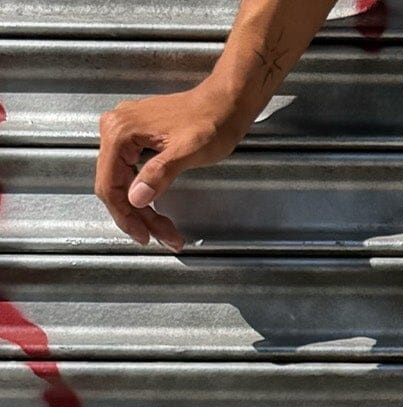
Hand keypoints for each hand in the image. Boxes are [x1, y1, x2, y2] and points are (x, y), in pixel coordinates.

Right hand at [95, 82, 250, 249]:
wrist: (224, 103)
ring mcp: (125, 132)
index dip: (125, 216)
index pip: (109, 184)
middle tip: (162, 237)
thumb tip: (136, 197)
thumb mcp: (186, 152)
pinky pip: (131, 173)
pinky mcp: (136, 138)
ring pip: (123, 183)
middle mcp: (115, 129)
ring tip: (166, 231)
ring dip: (143, 211)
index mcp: (121, 131)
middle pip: (115, 186)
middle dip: (138, 217)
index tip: (144, 236)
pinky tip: (158, 211)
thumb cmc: (210, 122)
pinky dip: (145, 195)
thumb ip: (158, 174)